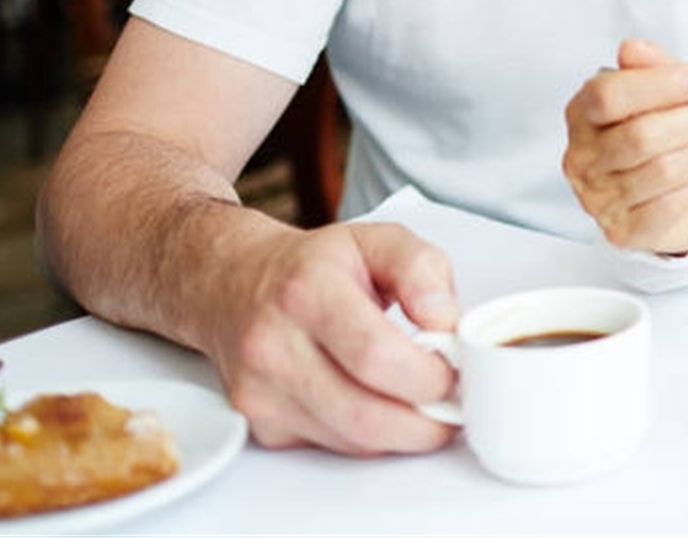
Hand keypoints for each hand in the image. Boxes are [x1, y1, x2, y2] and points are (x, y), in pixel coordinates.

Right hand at [202, 220, 460, 454]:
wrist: (234, 284)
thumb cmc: (313, 266)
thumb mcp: (378, 240)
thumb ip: (422, 270)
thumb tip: (445, 321)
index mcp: (306, 292)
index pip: (375, 356)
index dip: (428, 375)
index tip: (453, 368)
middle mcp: (273, 346)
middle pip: (366, 414)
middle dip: (426, 419)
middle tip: (452, 401)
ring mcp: (260, 392)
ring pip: (352, 441)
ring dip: (404, 433)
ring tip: (426, 403)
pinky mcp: (259, 424)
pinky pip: (332, 446)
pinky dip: (370, 436)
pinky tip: (382, 405)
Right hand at [563, 38, 687, 253]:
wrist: (658, 190)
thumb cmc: (652, 132)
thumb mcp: (653, 92)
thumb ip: (649, 68)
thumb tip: (635, 49)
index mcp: (581, 115)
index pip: (608, 95)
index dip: (660, 84)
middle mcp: (581, 158)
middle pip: (641, 137)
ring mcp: (598, 198)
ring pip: (663, 172)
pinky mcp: (623, 230)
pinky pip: (671, 206)